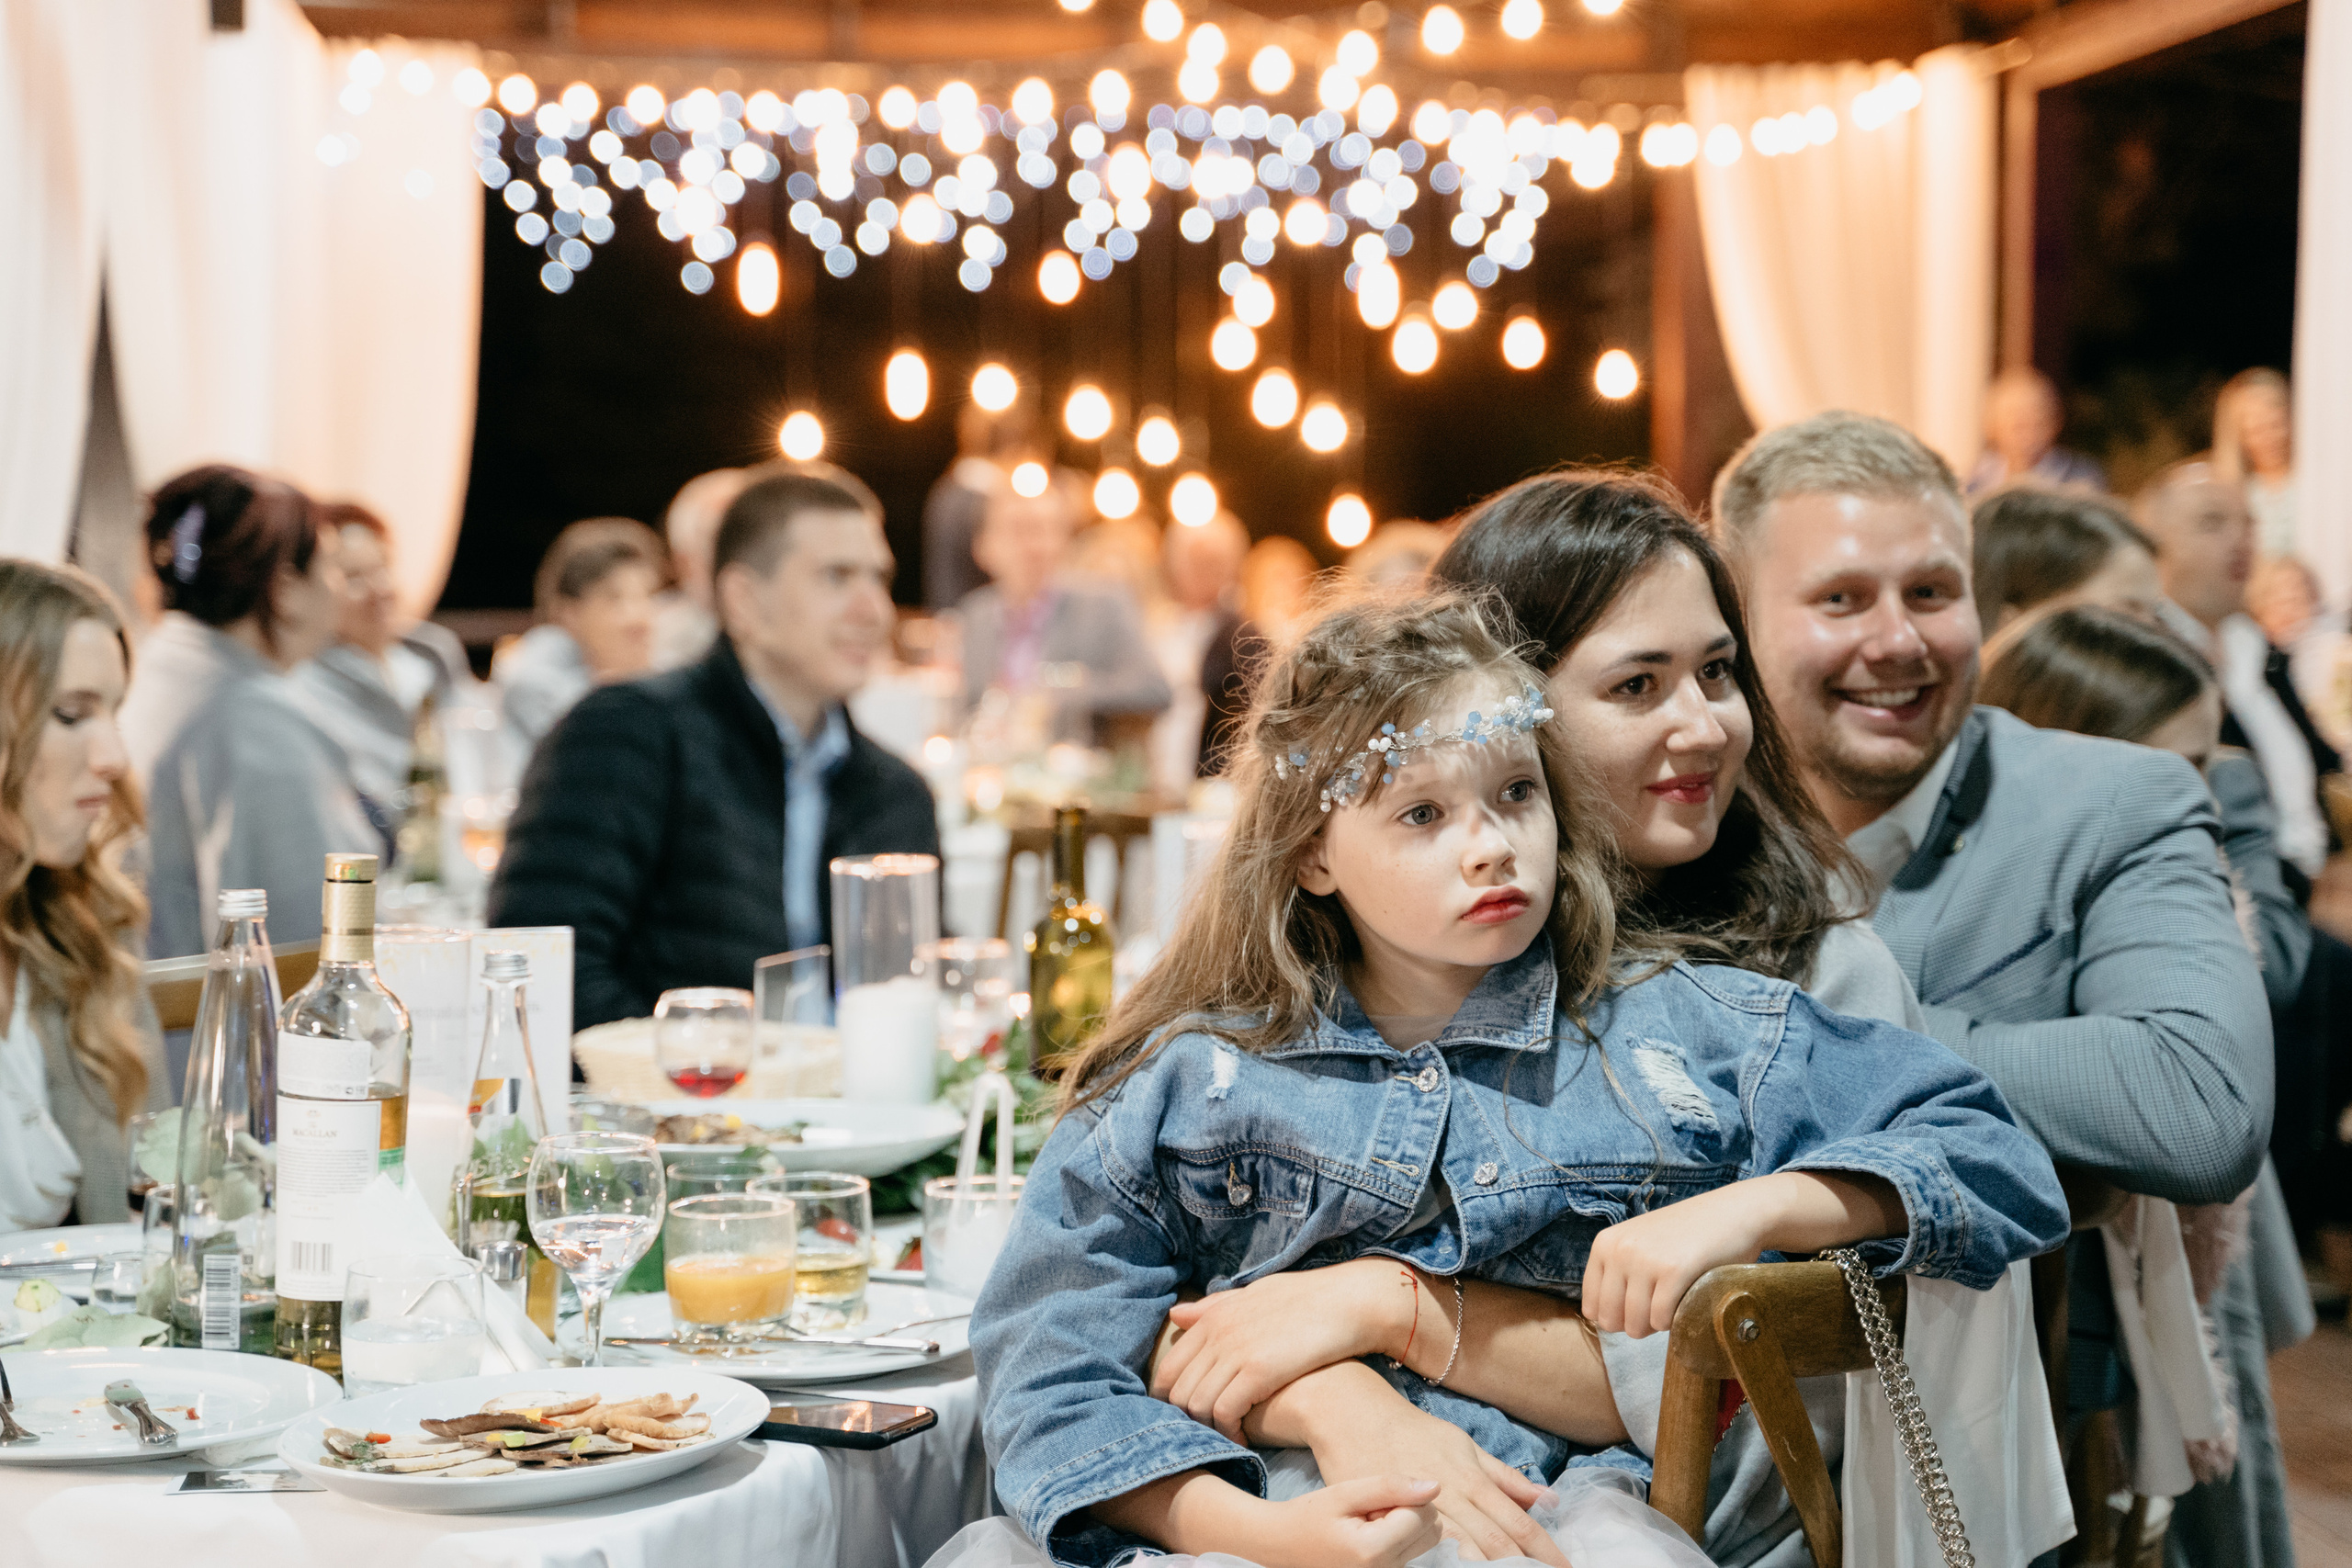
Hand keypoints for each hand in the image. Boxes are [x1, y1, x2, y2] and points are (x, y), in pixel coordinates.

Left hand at [1151, 1259, 1410, 1440]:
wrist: (1350, 1302)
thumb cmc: (1307, 1300)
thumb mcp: (1255, 1295)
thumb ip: (1215, 1307)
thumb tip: (1176, 1314)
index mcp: (1214, 1316)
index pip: (1169, 1366)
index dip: (1168, 1399)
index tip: (1184, 1417)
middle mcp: (1217, 1332)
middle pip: (1177, 1390)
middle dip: (1185, 1418)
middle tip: (1205, 1433)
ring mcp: (1236, 1350)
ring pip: (1196, 1404)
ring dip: (1207, 1428)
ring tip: (1226, 1437)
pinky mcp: (1258, 1370)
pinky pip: (1224, 1412)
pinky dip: (1229, 1431)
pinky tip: (1243, 1439)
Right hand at [1254, 1477, 1445, 1567]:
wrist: (1284, 1545)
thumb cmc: (1310, 1516)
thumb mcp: (1346, 1492)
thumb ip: (1391, 1487)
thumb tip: (1435, 1486)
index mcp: (1375, 1551)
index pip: (1423, 1514)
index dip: (1402, 1497)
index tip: (1371, 1501)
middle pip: (1433, 1529)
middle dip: (1409, 1511)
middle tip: (1370, 1510)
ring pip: (1427, 1539)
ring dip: (1405, 1524)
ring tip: (1370, 1521)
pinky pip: (1414, 1549)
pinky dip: (1399, 1536)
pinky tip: (1371, 1533)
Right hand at [1292, 1374, 1568, 1566]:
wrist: (1353, 1418)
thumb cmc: (1413, 1432)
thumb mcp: (1463, 1445)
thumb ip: (1504, 1477)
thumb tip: (1547, 1500)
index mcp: (1472, 1481)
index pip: (1519, 1524)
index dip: (1546, 1551)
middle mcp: (1451, 1499)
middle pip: (1496, 1544)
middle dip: (1523, 1567)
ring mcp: (1421, 1513)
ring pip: (1463, 1551)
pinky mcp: (1393, 1519)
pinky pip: (1423, 1551)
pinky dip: (1447, 1562)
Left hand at [1581, 1183, 1771, 1337]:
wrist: (1733, 1213)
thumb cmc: (1686, 1235)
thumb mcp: (1639, 1245)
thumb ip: (1618, 1274)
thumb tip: (1605, 1321)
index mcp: (1604, 1244)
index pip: (1591, 1307)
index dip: (1617, 1317)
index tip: (1640, 1307)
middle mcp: (1618, 1250)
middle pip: (1610, 1321)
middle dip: (1635, 1325)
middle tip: (1660, 1307)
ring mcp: (1644, 1260)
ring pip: (1635, 1325)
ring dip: (1657, 1325)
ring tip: (1674, 1301)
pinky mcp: (1673, 1271)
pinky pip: (1661, 1320)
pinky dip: (1675, 1321)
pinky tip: (1687, 1300)